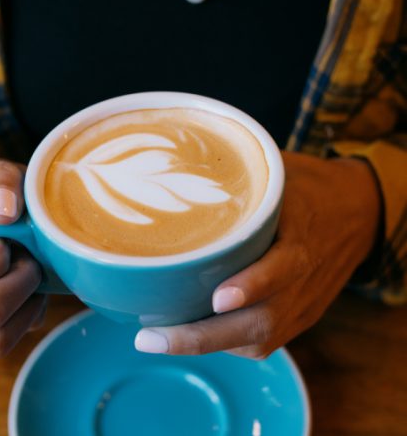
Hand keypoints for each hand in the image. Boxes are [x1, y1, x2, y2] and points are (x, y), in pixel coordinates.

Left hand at [134, 151, 381, 357]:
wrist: (358, 213)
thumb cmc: (311, 188)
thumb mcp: (283, 171)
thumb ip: (242, 173)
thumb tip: (181, 165)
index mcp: (302, 237)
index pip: (281, 268)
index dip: (252, 285)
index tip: (217, 298)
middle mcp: (303, 280)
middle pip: (261, 321)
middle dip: (204, 336)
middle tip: (151, 337)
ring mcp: (303, 305)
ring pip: (259, 340)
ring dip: (208, 344)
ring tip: (158, 339)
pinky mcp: (300, 316)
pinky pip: (264, 343)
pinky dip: (227, 343)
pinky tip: (196, 332)